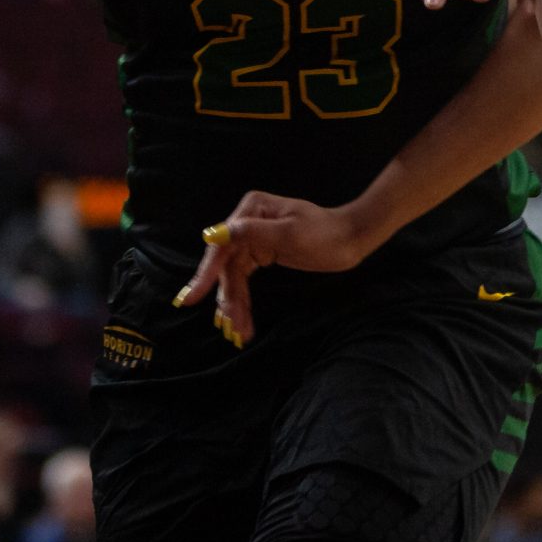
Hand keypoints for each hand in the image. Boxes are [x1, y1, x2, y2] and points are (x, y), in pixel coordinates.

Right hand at [175, 190, 375, 345]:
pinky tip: (242, 320)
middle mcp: (247, 222)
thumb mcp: (290, 233)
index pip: (221, 246)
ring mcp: (253, 238)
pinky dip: (243, 300)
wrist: (350, 239)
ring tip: (238, 332)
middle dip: (226, 297)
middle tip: (228, 326)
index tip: (191, 298)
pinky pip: (244, 280)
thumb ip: (252, 233)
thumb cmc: (325, 233)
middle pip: (226, 266)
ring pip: (234, 277)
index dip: (205, 273)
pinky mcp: (262, 253)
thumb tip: (213, 234)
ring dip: (234, 304)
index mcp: (252, 210)